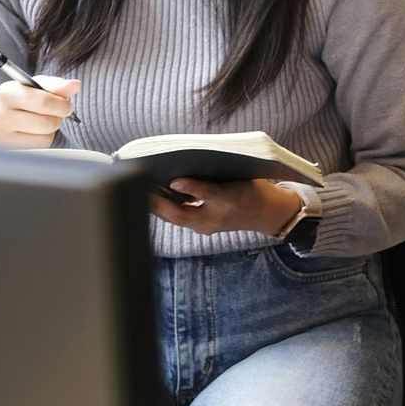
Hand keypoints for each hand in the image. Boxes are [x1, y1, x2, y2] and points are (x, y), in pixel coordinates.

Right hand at [0, 75, 79, 147]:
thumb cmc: (8, 103)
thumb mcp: (25, 87)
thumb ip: (52, 85)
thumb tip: (76, 85)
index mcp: (7, 93)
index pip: (45, 102)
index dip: (63, 105)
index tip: (66, 106)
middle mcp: (0, 116)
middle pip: (49, 122)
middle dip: (57, 118)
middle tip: (52, 115)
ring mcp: (0, 138)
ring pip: (46, 138)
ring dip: (49, 132)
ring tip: (38, 125)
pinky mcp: (5, 153)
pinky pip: (38, 149)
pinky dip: (40, 142)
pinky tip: (29, 135)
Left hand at [149, 178, 301, 235]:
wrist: (265, 212)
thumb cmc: (251, 193)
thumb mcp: (234, 184)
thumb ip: (205, 185)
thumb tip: (177, 181)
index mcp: (221, 208)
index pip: (195, 201)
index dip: (182, 190)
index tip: (168, 180)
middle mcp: (209, 221)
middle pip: (177, 215)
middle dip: (157, 203)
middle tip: (139, 187)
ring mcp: (205, 225)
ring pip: (176, 217)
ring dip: (159, 206)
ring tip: (143, 189)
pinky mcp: (202, 224)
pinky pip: (181, 217)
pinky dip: (168, 207)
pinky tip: (159, 195)